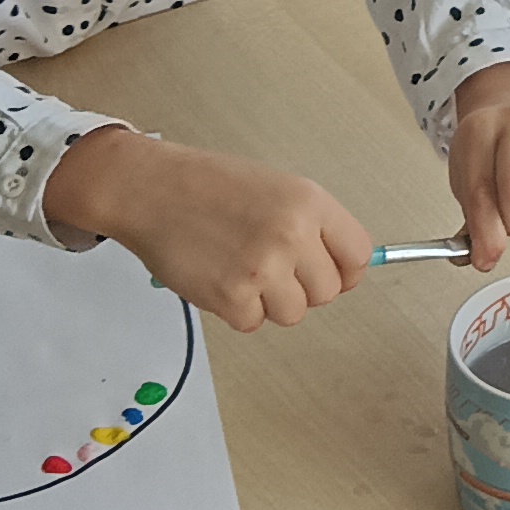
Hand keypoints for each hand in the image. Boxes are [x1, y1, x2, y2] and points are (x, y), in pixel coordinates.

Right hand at [42, 128, 369, 326]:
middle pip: (328, 292)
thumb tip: (343, 270)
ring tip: (241, 270)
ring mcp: (263, 268)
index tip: (330, 274)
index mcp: (310, 203)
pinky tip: (219, 278)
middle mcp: (292, 235)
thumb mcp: (275, 189)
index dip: (344, 271)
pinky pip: (253, 322)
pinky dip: (236, 310)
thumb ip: (312, 226)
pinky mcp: (232, 296)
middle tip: (271, 269)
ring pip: (293, 313)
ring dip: (269, 302)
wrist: (151, 190)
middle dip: (301, 288)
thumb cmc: (206, 186)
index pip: (358, 255)